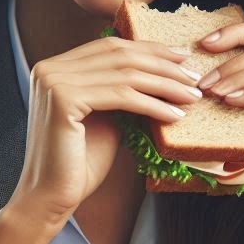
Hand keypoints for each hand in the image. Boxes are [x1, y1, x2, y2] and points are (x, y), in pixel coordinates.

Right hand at [11, 37, 201, 225]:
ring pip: (125, 75)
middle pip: (120, 55)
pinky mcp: (63, 100)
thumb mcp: (105, 118)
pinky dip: (152, 105)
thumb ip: (123, 93)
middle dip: (163, 65)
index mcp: (56, 67)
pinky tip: (175, 116)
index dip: (150, 50)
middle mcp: (49, 68)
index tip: (182, 58)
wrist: (51, 197)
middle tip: (194, 77)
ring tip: (191, 97)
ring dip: (165, 85)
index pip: (111, 46)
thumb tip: (163, 75)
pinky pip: (121, 96)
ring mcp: (53, 82)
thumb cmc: (79, 164)